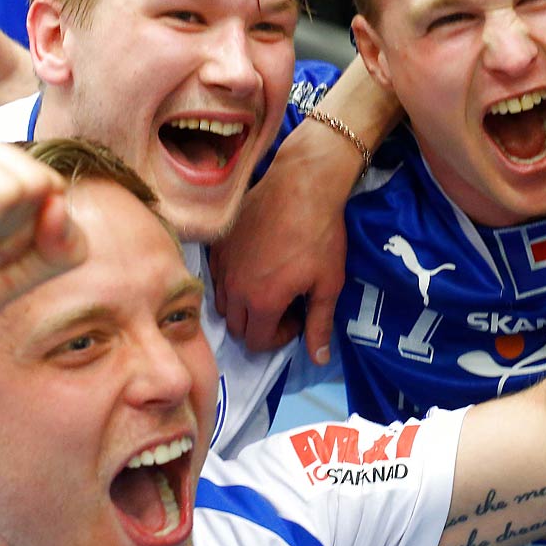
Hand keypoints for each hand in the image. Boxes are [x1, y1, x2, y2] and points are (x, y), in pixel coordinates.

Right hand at [210, 126, 351, 362]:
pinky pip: (217, 276)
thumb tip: (318, 361)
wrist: (302, 184)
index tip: (297, 318)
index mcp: (261, 302)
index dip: (279, 338)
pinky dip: (232, 281)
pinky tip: (255, 264)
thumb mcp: (329, 283)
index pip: (257, 343)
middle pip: (237, 327)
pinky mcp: (217, 244)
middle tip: (284, 305)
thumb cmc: (321, 235)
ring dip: (244, 305)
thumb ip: (320, 325)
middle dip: (261, 325)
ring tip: (269, 286)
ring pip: (223, 303)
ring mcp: (221, 264)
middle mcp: (234, 288)